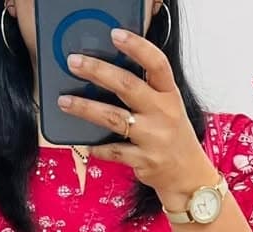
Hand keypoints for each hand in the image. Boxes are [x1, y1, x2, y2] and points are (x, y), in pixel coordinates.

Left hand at [58, 29, 217, 211]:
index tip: (115, 35)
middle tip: (74, 63)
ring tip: (64, 101)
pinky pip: (114, 151)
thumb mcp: (168, 108)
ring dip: (86, 108)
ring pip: (114, 118)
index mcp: (170, 95)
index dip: (137, 47)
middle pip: (127, 86)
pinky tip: (86, 144)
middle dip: (98, 72)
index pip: (157, 64)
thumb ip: (146, 91)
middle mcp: (163, 113)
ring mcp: (154, 138)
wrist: (188, 176)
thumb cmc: (172, 137)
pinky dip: (98, 148)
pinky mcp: (144, 161)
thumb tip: (107, 74)